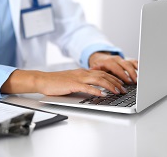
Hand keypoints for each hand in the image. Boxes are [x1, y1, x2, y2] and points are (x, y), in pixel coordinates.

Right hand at [1, 68, 127, 96]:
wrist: (43, 80)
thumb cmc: (56, 82)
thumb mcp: (73, 80)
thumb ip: (84, 83)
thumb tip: (95, 88)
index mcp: (83, 72)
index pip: (102, 73)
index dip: (113, 78)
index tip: (121, 83)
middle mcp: (82, 73)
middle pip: (103, 75)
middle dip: (116, 82)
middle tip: (124, 89)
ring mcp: (78, 78)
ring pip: (98, 80)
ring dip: (110, 85)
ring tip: (118, 91)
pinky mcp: (72, 84)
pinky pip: (87, 87)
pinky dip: (96, 91)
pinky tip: (102, 94)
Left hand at [88, 52, 137, 83]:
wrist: (99, 58)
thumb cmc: (98, 65)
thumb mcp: (95, 67)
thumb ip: (95, 69)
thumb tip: (92, 69)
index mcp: (109, 61)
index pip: (117, 68)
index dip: (123, 75)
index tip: (128, 81)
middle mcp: (116, 59)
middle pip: (126, 65)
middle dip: (131, 73)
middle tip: (135, 81)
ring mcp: (122, 59)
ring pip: (131, 63)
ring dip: (136, 70)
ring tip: (140, 78)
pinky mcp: (125, 60)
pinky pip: (133, 61)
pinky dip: (138, 66)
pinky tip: (142, 71)